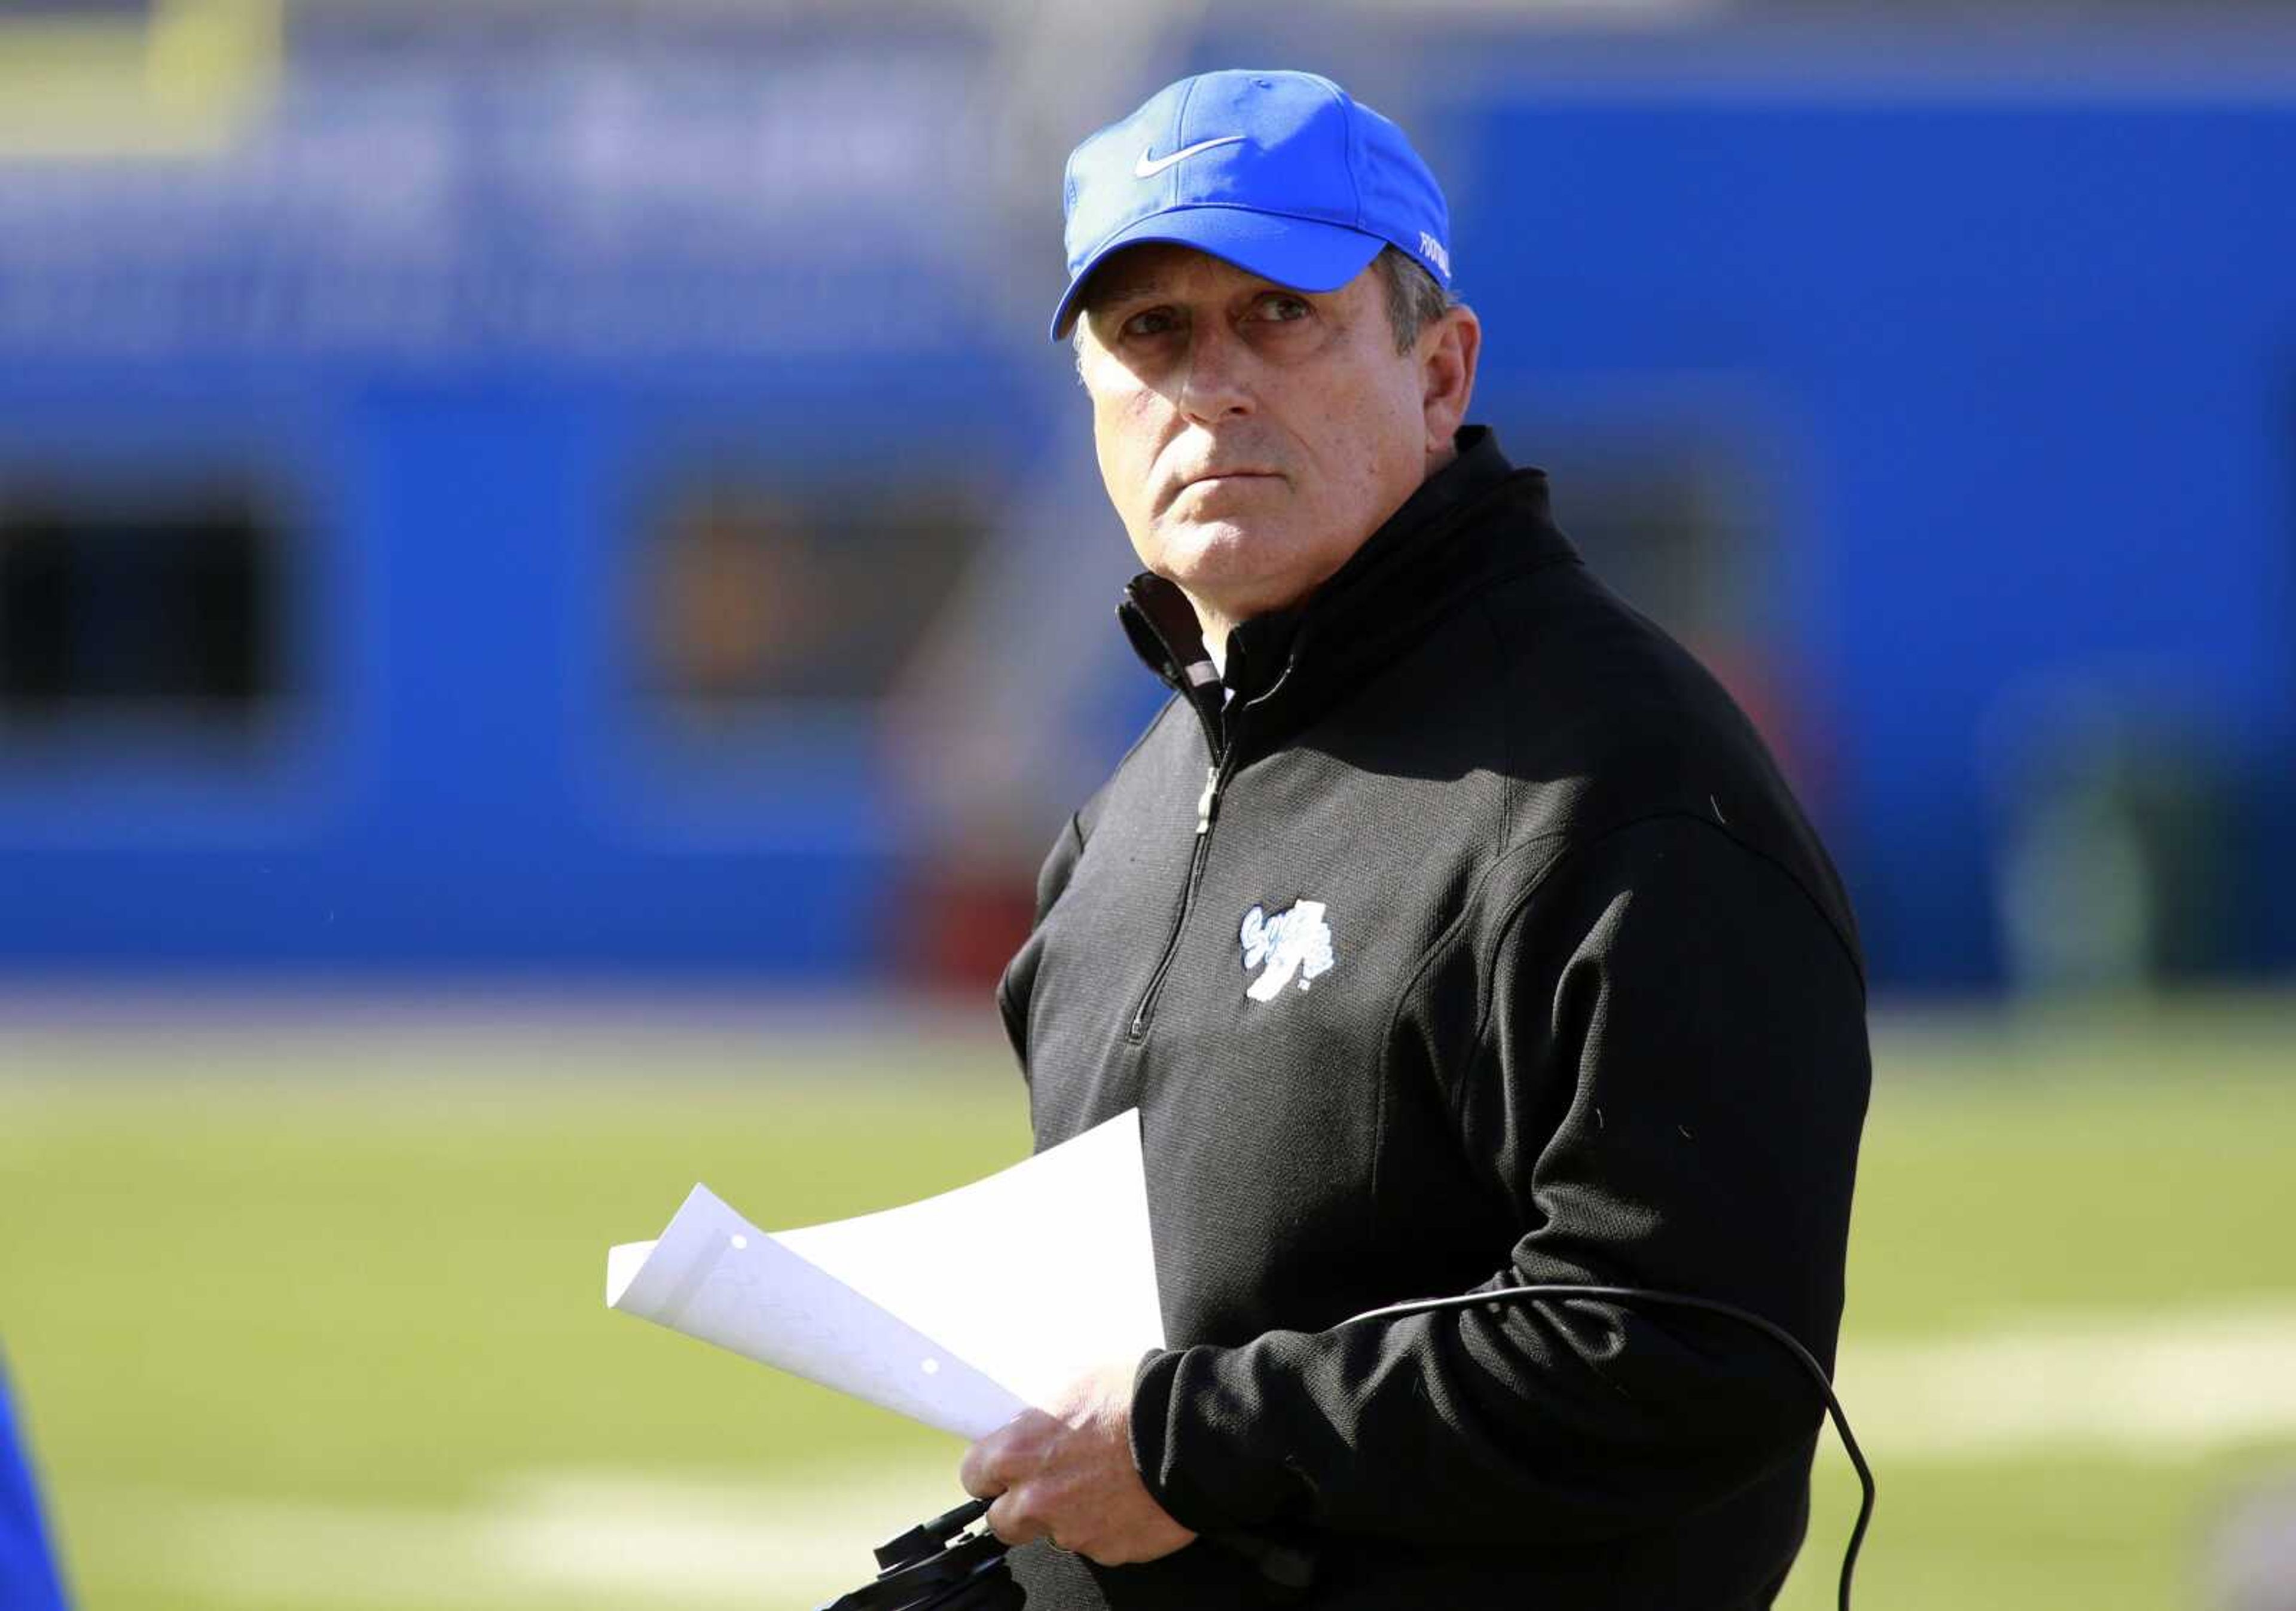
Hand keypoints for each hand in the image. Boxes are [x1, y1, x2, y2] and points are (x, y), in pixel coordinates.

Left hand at [957, 1359, 1197, 1566]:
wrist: (1193, 1430)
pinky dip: (1109, 1526)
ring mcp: (1074, 1531)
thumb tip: (1029, 1426)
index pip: (974, 1476)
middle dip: (1023, 1505)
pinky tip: (1129, 1497)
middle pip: (1005, 1521)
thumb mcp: (1075, 1383)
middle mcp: (1038, 1498)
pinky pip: (1098, 1543)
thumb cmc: (1138, 1398)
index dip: (991, 1472)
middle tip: (1053, 1483)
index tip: (1002, 1470)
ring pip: (1056, 1533)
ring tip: (1105, 1483)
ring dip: (1071, 1514)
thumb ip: (1040, 1418)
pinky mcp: (1109, 1551)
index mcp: (1019, 1452)